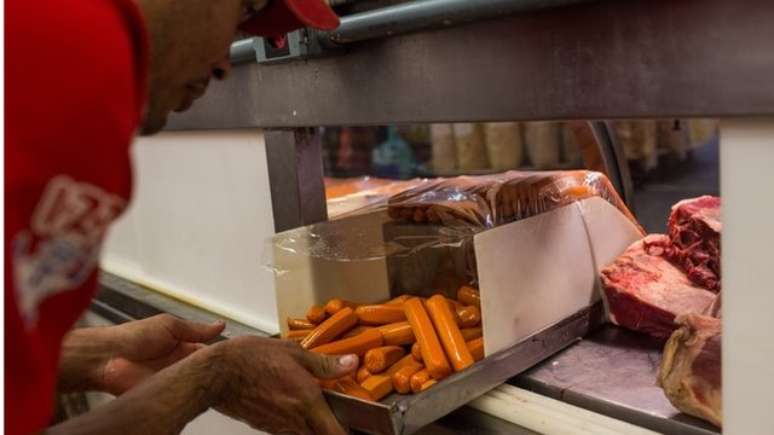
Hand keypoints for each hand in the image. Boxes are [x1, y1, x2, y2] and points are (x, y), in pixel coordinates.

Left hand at [101, 314, 224, 394]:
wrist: (107, 357)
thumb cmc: (133, 337)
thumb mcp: (169, 326)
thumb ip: (195, 329)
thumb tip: (220, 325)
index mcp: (182, 347)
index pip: (208, 353)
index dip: (221, 355)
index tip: (236, 357)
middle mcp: (180, 364)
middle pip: (205, 370)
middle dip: (216, 371)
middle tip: (232, 372)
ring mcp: (172, 380)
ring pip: (196, 384)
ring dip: (204, 382)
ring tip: (221, 382)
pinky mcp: (164, 394)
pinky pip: (182, 397)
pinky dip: (190, 395)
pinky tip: (201, 392)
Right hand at [206, 336, 357, 434]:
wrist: (216, 374)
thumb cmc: (250, 359)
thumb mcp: (294, 352)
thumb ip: (325, 364)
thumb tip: (351, 364)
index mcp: (307, 401)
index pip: (336, 433)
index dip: (348, 434)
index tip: (356, 428)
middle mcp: (295, 419)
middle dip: (334, 430)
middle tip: (339, 418)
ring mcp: (280, 427)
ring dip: (316, 427)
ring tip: (319, 410)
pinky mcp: (267, 427)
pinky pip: (290, 431)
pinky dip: (298, 424)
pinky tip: (295, 406)